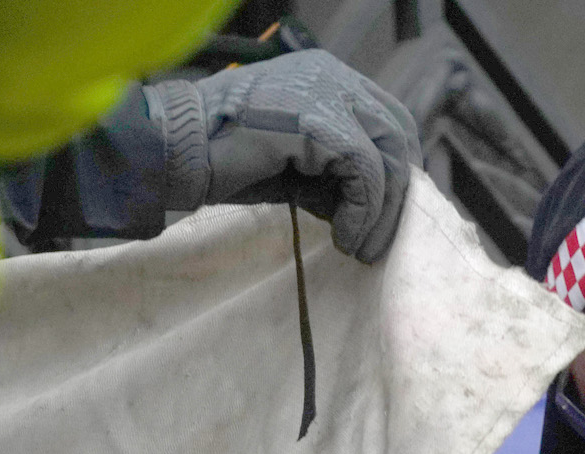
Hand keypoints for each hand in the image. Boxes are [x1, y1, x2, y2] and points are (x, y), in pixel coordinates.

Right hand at [147, 54, 419, 262]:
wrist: (185, 151)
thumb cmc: (232, 159)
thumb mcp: (299, 160)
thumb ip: (338, 167)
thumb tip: (375, 205)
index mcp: (330, 77)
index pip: (391, 119)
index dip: (399, 170)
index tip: (386, 215)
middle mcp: (334, 76)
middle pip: (397, 137)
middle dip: (396, 198)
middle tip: (376, 242)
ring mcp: (327, 91)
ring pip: (387, 157)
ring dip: (379, 214)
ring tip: (359, 247)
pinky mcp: (319, 119)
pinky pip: (365, 172)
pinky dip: (361, 213)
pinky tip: (344, 236)